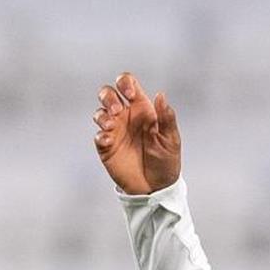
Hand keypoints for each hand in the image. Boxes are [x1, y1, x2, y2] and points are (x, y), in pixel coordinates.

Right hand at [93, 72, 180, 194]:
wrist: (156, 187)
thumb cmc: (166, 161)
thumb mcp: (171, 139)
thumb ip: (166, 118)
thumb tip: (160, 95)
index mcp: (143, 109)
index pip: (128, 84)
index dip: (125, 82)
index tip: (130, 94)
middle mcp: (126, 117)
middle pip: (107, 94)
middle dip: (108, 96)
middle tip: (118, 111)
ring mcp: (115, 131)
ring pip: (99, 112)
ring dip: (102, 115)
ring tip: (111, 126)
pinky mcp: (107, 147)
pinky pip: (98, 135)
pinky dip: (101, 135)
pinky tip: (109, 140)